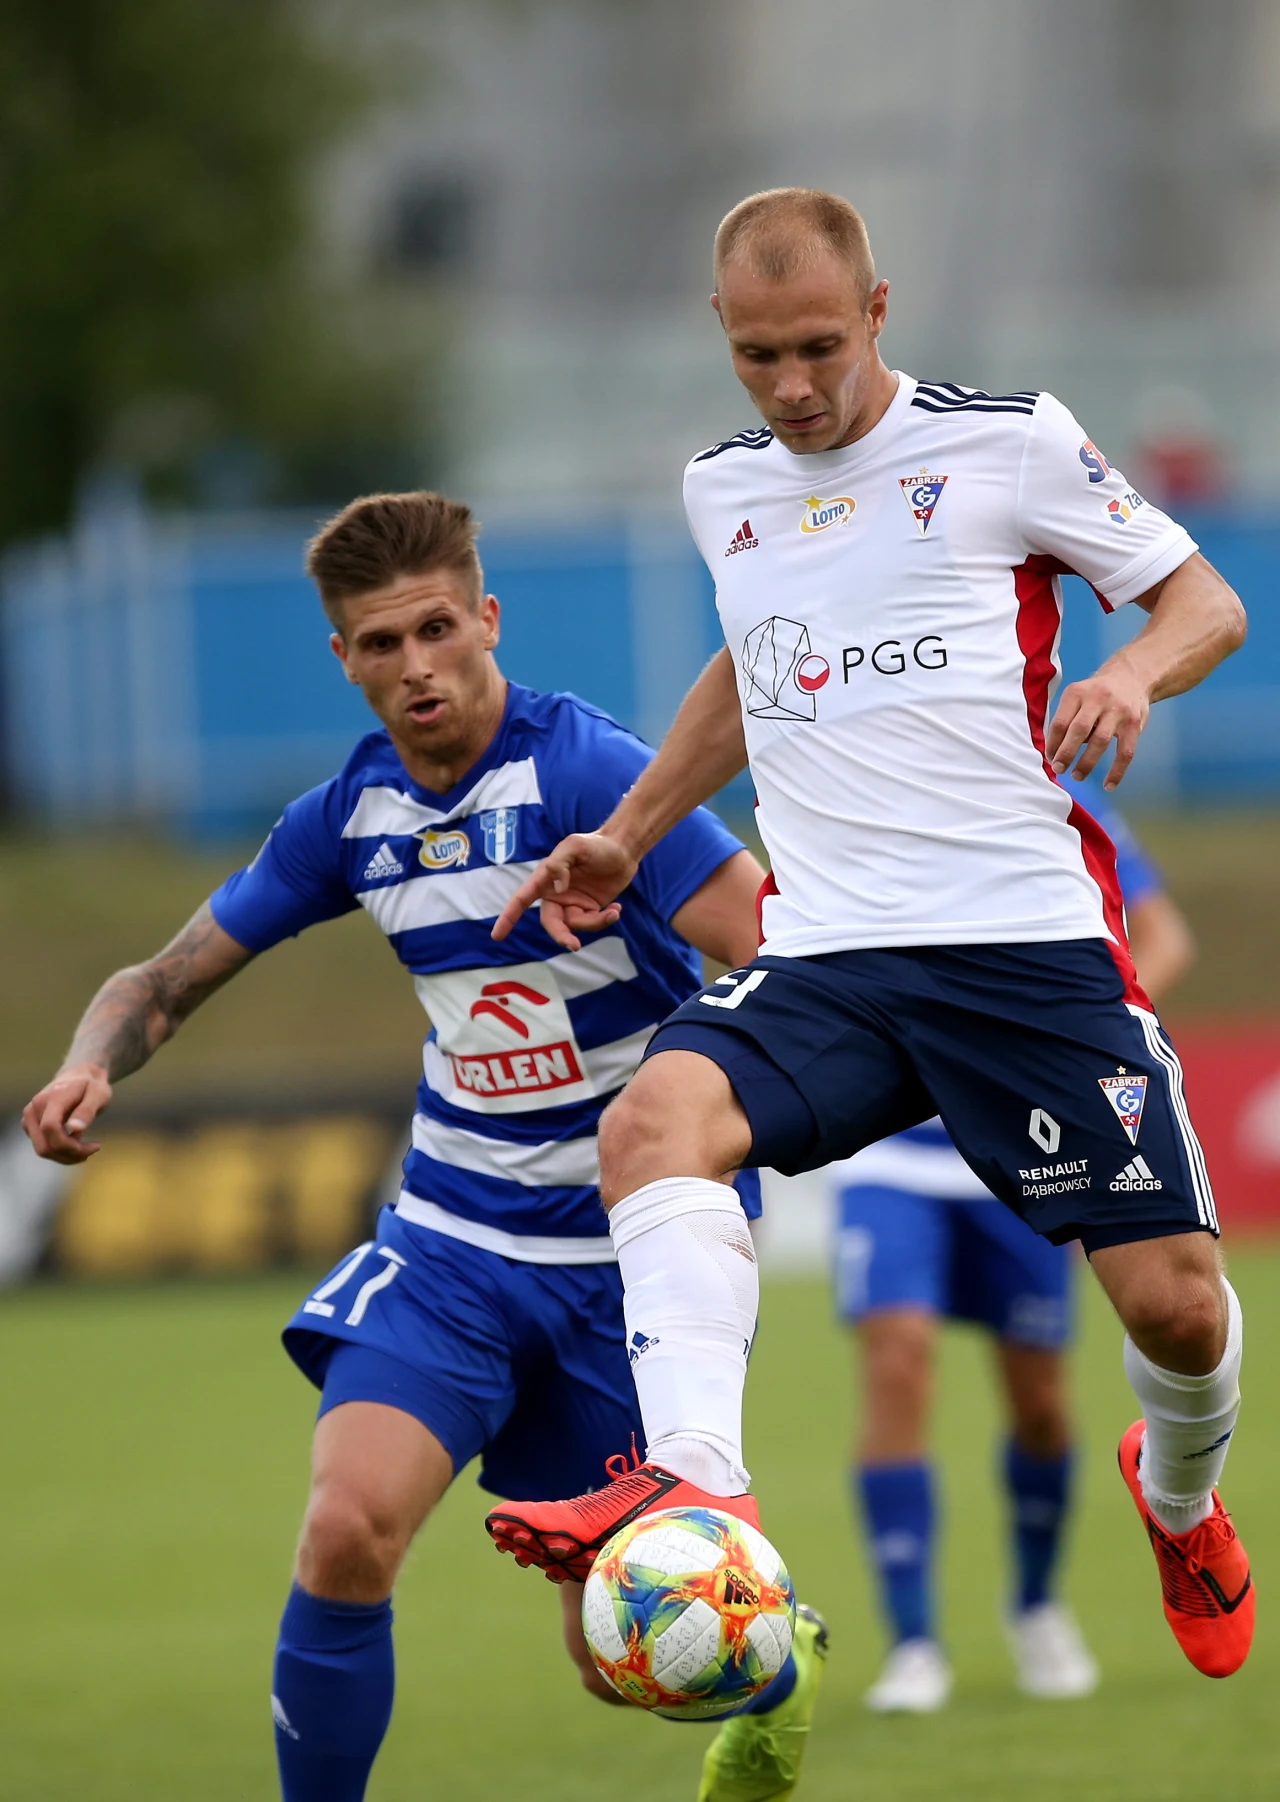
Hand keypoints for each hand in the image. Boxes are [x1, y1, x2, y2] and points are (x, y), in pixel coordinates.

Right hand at [22, 1064, 112, 1163]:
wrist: (79, 1076)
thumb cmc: (92, 1086)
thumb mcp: (99, 1095)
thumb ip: (86, 1110)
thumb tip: (74, 1128)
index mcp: (52, 1098)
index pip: (50, 1128)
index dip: (70, 1145)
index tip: (95, 1146)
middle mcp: (34, 1108)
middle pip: (44, 1145)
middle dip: (70, 1155)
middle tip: (93, 1149)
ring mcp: (29, 1117)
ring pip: (42, 1150)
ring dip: (66, 1156)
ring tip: (87, 1149)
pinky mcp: (30, 1125)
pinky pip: (42, 1146)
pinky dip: (60, 1152)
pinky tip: (77, 1145)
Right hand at [492, 832, 638, 950]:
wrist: (623, 849)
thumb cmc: (596, 844)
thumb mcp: (575, 846)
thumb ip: (560, 864)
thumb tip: (559, 889)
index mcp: (545, 879)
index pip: (521, 899)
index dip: (508, 917)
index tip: (497, 936)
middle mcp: (556, 894)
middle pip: (550, 922)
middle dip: (561, 935)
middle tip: (574, 945)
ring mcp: (573, 903)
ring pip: (575, 926)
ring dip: (594, 923)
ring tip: (614, 911)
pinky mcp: (590, 909)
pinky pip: (592, 923)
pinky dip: (605, 920)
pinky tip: (616, 909)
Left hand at [1046, 659, 1149, 790]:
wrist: (1131, 677)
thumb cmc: (1096, 693)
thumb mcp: (1078, 695)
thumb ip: (1067, 718)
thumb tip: (1055, 752)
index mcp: (1077, 693)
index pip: (1060, 721)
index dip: (1053, 743)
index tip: (1050, 758)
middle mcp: (1098, 699)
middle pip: (1079, 730)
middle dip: (1066, 753)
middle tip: (1059, 769)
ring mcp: (1118, 711)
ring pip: (1100, 741)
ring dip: (1087, 763)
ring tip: (1077, 776)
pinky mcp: (1134, 724)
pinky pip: (1126, 752)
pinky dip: (1117, 771)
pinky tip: (1109, 785)